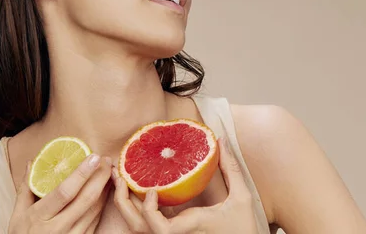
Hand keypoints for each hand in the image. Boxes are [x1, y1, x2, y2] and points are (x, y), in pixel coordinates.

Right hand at [8, 154, 112, 233]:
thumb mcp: (18, 214)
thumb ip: (27, 187)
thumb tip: (32, 162)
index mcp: (39, 217)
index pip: (65, 192)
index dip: (81, 173)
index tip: (93, 157)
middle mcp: (58, 228)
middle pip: (86, 199)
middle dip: (100, 176)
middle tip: (106, 159)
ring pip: (95, 209)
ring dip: (105, 187)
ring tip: (108, 169)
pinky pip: (96, 219)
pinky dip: (102, 202)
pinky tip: (105, 189)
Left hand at [112, 137, 259, 233]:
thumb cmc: (245, 228)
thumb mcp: (242, 197)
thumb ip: (230, 168)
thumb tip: (221, 140)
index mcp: (192, 227)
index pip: (160, 230)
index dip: (149, 212)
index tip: (152, 191)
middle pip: (139, 230)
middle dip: (123, 206)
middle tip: (120, 179)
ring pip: (140, 230)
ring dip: (127, 208)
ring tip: (122, 182)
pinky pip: (148, 227)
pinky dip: (138, 212)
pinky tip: (138, 193)